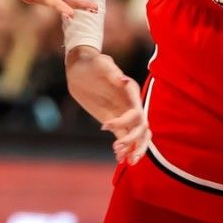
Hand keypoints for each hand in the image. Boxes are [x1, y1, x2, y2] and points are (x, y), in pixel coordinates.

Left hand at [65, 46, 149, 164]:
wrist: (80, 69)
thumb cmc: (92, 63)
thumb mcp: (100, 63)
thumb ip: (111, 71)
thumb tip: (123, 79)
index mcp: (131, 92)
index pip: (136, 113)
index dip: (123, 122)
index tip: (104, 126)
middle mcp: (131, 104)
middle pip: (142, 128)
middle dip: (134, 141)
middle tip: (117, 148)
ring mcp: (124, 114)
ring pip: (138, 136)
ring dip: (134, 149)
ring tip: (123, 160)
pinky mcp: (115, 121)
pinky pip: (124, 138)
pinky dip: (125, 149)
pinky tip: (118, 158)